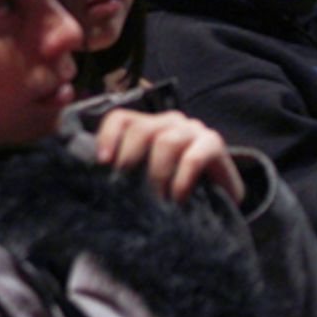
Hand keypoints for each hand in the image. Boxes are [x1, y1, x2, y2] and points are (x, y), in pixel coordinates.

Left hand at [94, 109, 243, 204]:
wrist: (221, 196)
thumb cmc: (174, 185)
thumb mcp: (146, 174)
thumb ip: (127, 168)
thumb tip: (95, 177)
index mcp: (148, 124)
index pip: (121, 118)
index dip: (107, 137)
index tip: (103, 162)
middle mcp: (169, 121)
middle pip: (141, 129)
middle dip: (130, 157)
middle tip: (126, 185)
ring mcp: (193, 129)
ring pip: (166, 142)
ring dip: (157, 173)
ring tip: (154, 199)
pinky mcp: (214, 143)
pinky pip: (193, 158)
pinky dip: (181, 180)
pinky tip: (176, 198)